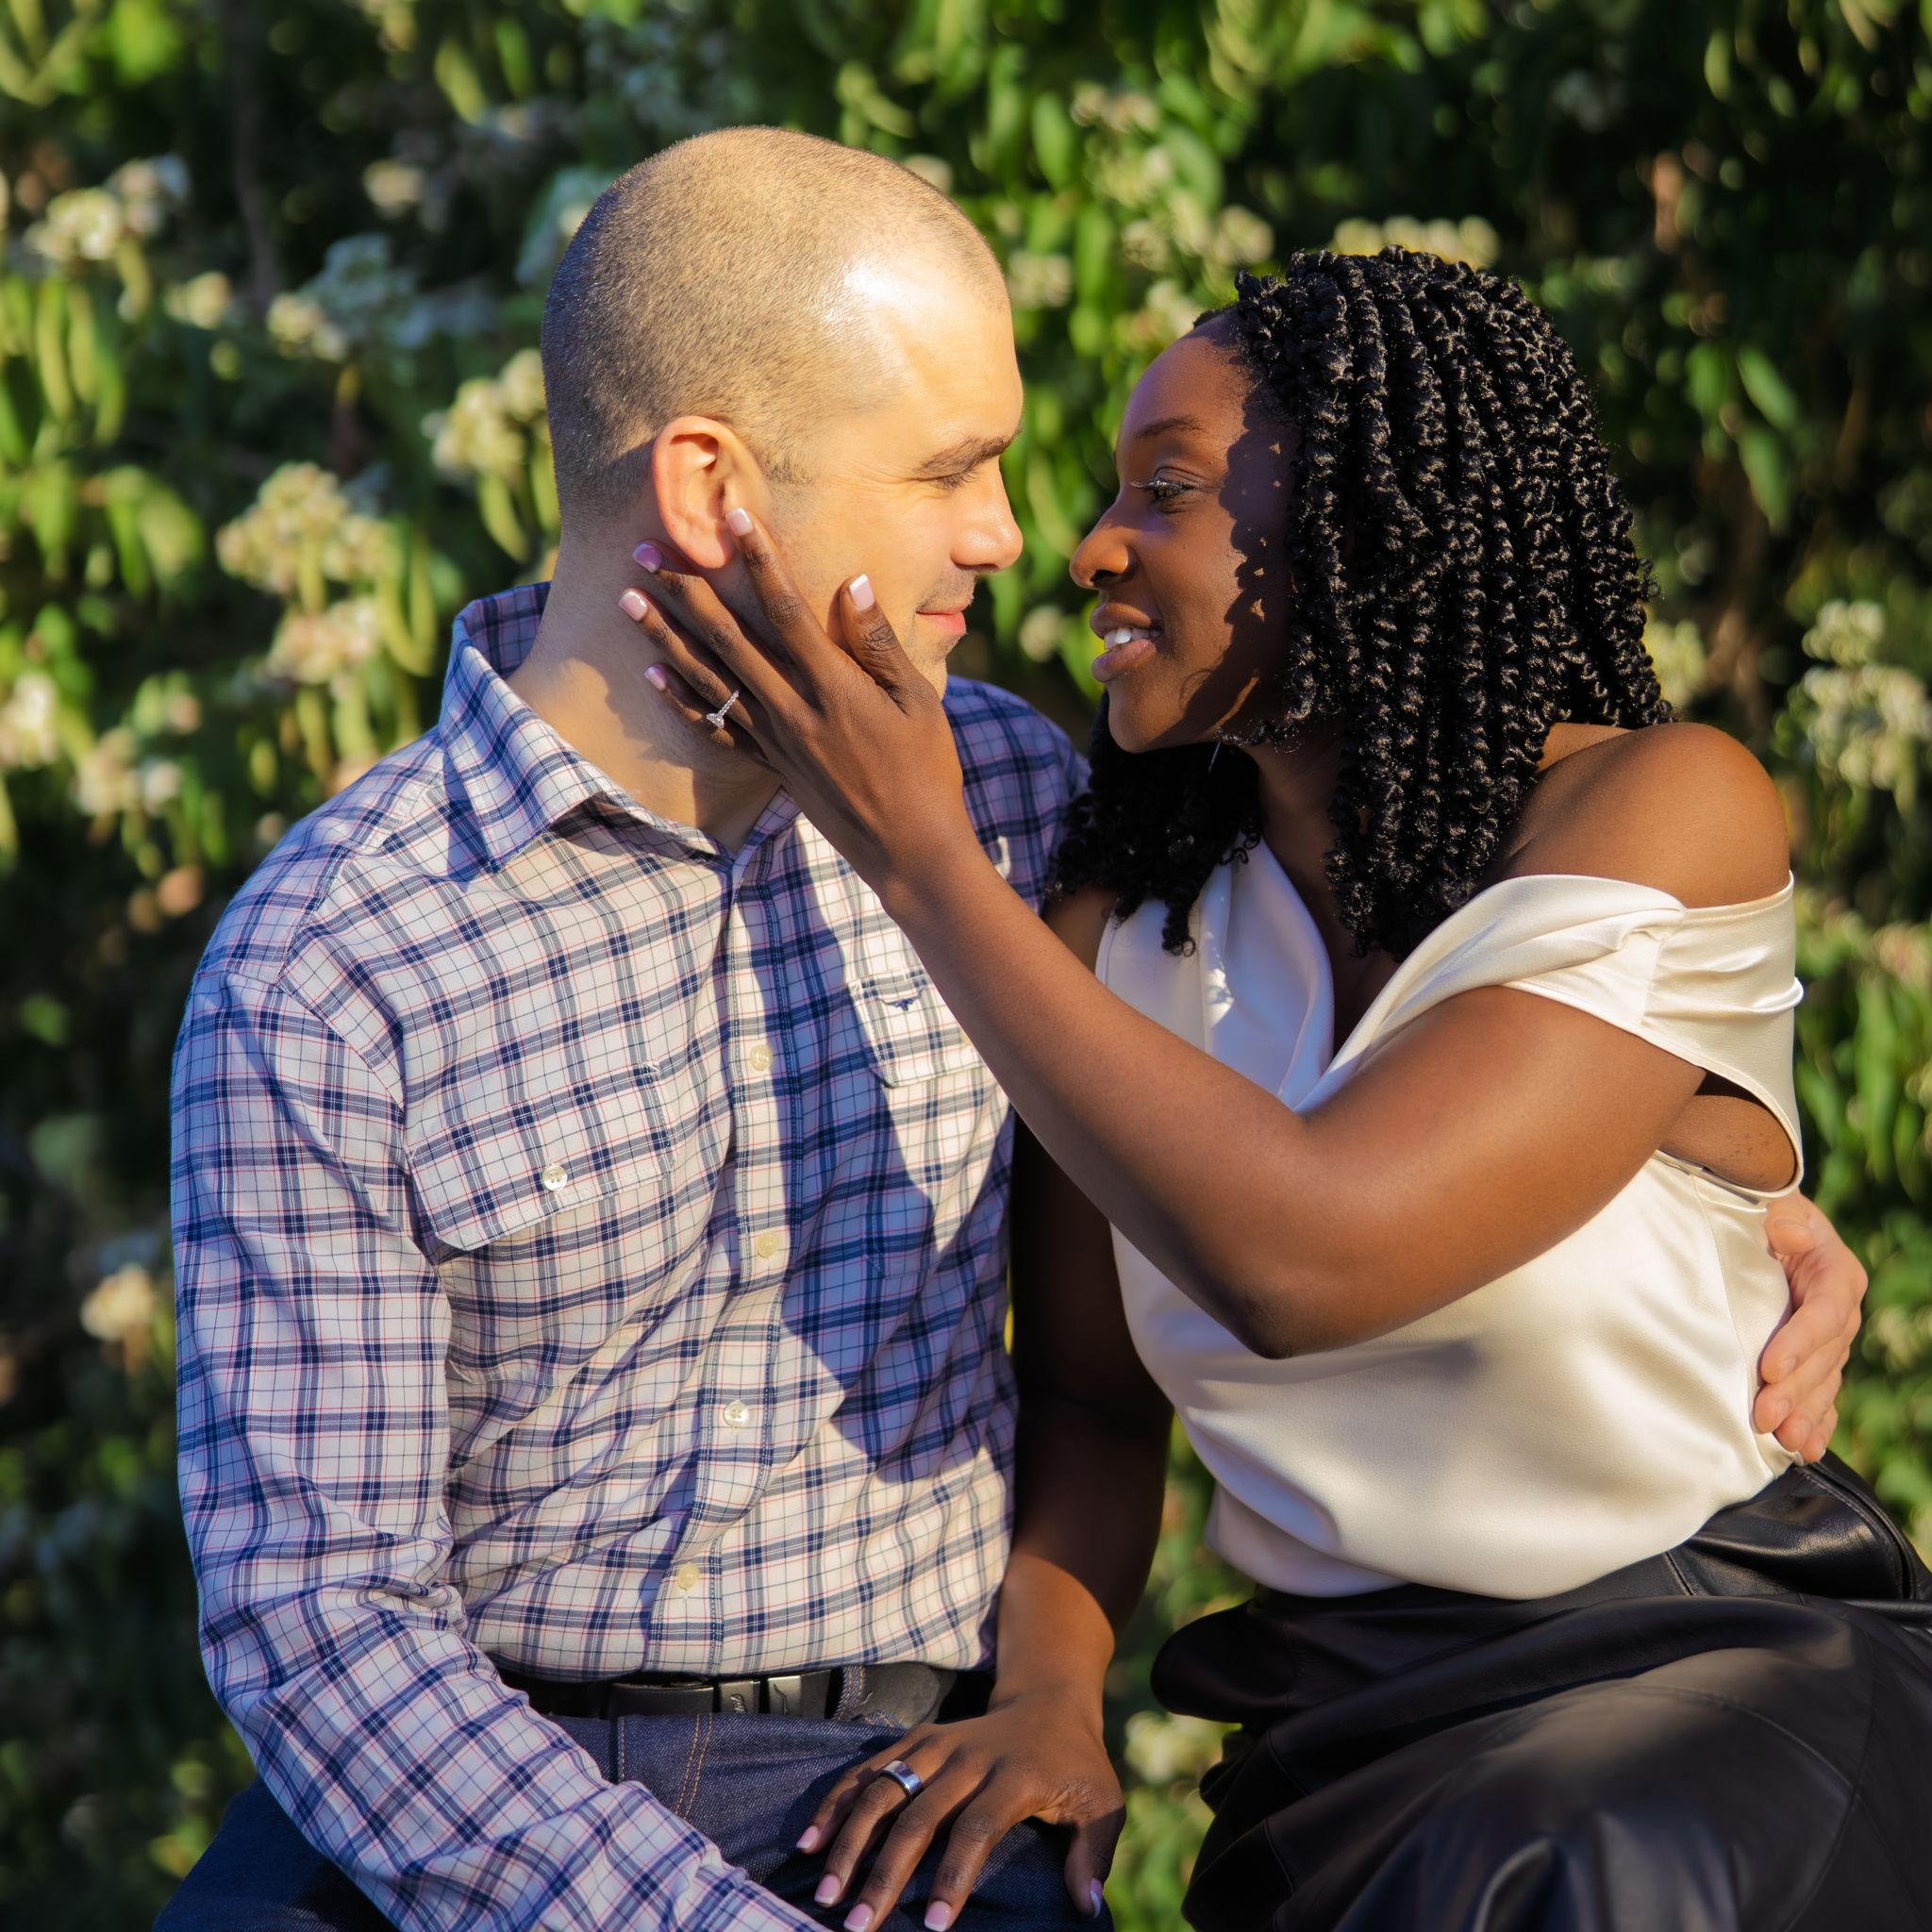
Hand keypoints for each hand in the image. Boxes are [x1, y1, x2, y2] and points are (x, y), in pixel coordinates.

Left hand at [618, 510, 981, 909]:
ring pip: (708, 677)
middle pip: (727, 637)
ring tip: (627, 601)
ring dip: (664, 635)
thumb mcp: (919, 701)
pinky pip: (715, 728)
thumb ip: (880, 643)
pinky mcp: (771, 766)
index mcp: (834, 685)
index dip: (760, 560)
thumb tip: (853, 582)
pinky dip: (680, 700)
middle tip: (644, 551)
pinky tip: (651, 673)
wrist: (910, 850)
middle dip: (684, 589)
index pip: (787, 609)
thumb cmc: (928, 770)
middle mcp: (793, 708)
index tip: (733, 517)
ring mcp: (776, 740)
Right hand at [797, 1691, 1121, 1931]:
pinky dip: (837, 1802)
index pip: (976, 1829)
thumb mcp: (1103, 1804)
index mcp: (1014, 1777)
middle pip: (918, 1816)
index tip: (934, 1926)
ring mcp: (936, 1744)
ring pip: (882, 1790)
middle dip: (885, 1874)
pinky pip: (867, 1769)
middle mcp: (968, 1757)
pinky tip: (811, 1841)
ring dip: (849, 1841)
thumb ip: (1093, 1855)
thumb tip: (1085, 1906)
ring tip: (826, 1893)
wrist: (1048, 1700)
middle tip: (859, 1926)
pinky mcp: (914, 1739)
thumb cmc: (1076, 1765)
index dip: (953, 1876)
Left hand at [1756, 1192, 1866, 1460]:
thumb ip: (1782, 1217)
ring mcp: (1831, 1343)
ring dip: (1805, 1415)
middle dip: (1795, 1390)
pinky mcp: (1816, 1363)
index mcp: (1837, 1275)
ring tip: (1784, 1440)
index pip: (1825, 1313)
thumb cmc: (1766, 1216)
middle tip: (1765, 1415)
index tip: (1770, 1367)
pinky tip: (1802, 1448)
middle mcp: (1841, 1314)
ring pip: (1824, 1384)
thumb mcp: (1774, 1206)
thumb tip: (1790, 1232)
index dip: (1800, 1341)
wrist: (1769, 1231)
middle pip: (1824, 1358)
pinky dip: (1815, 1424)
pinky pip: (1823, 1398)